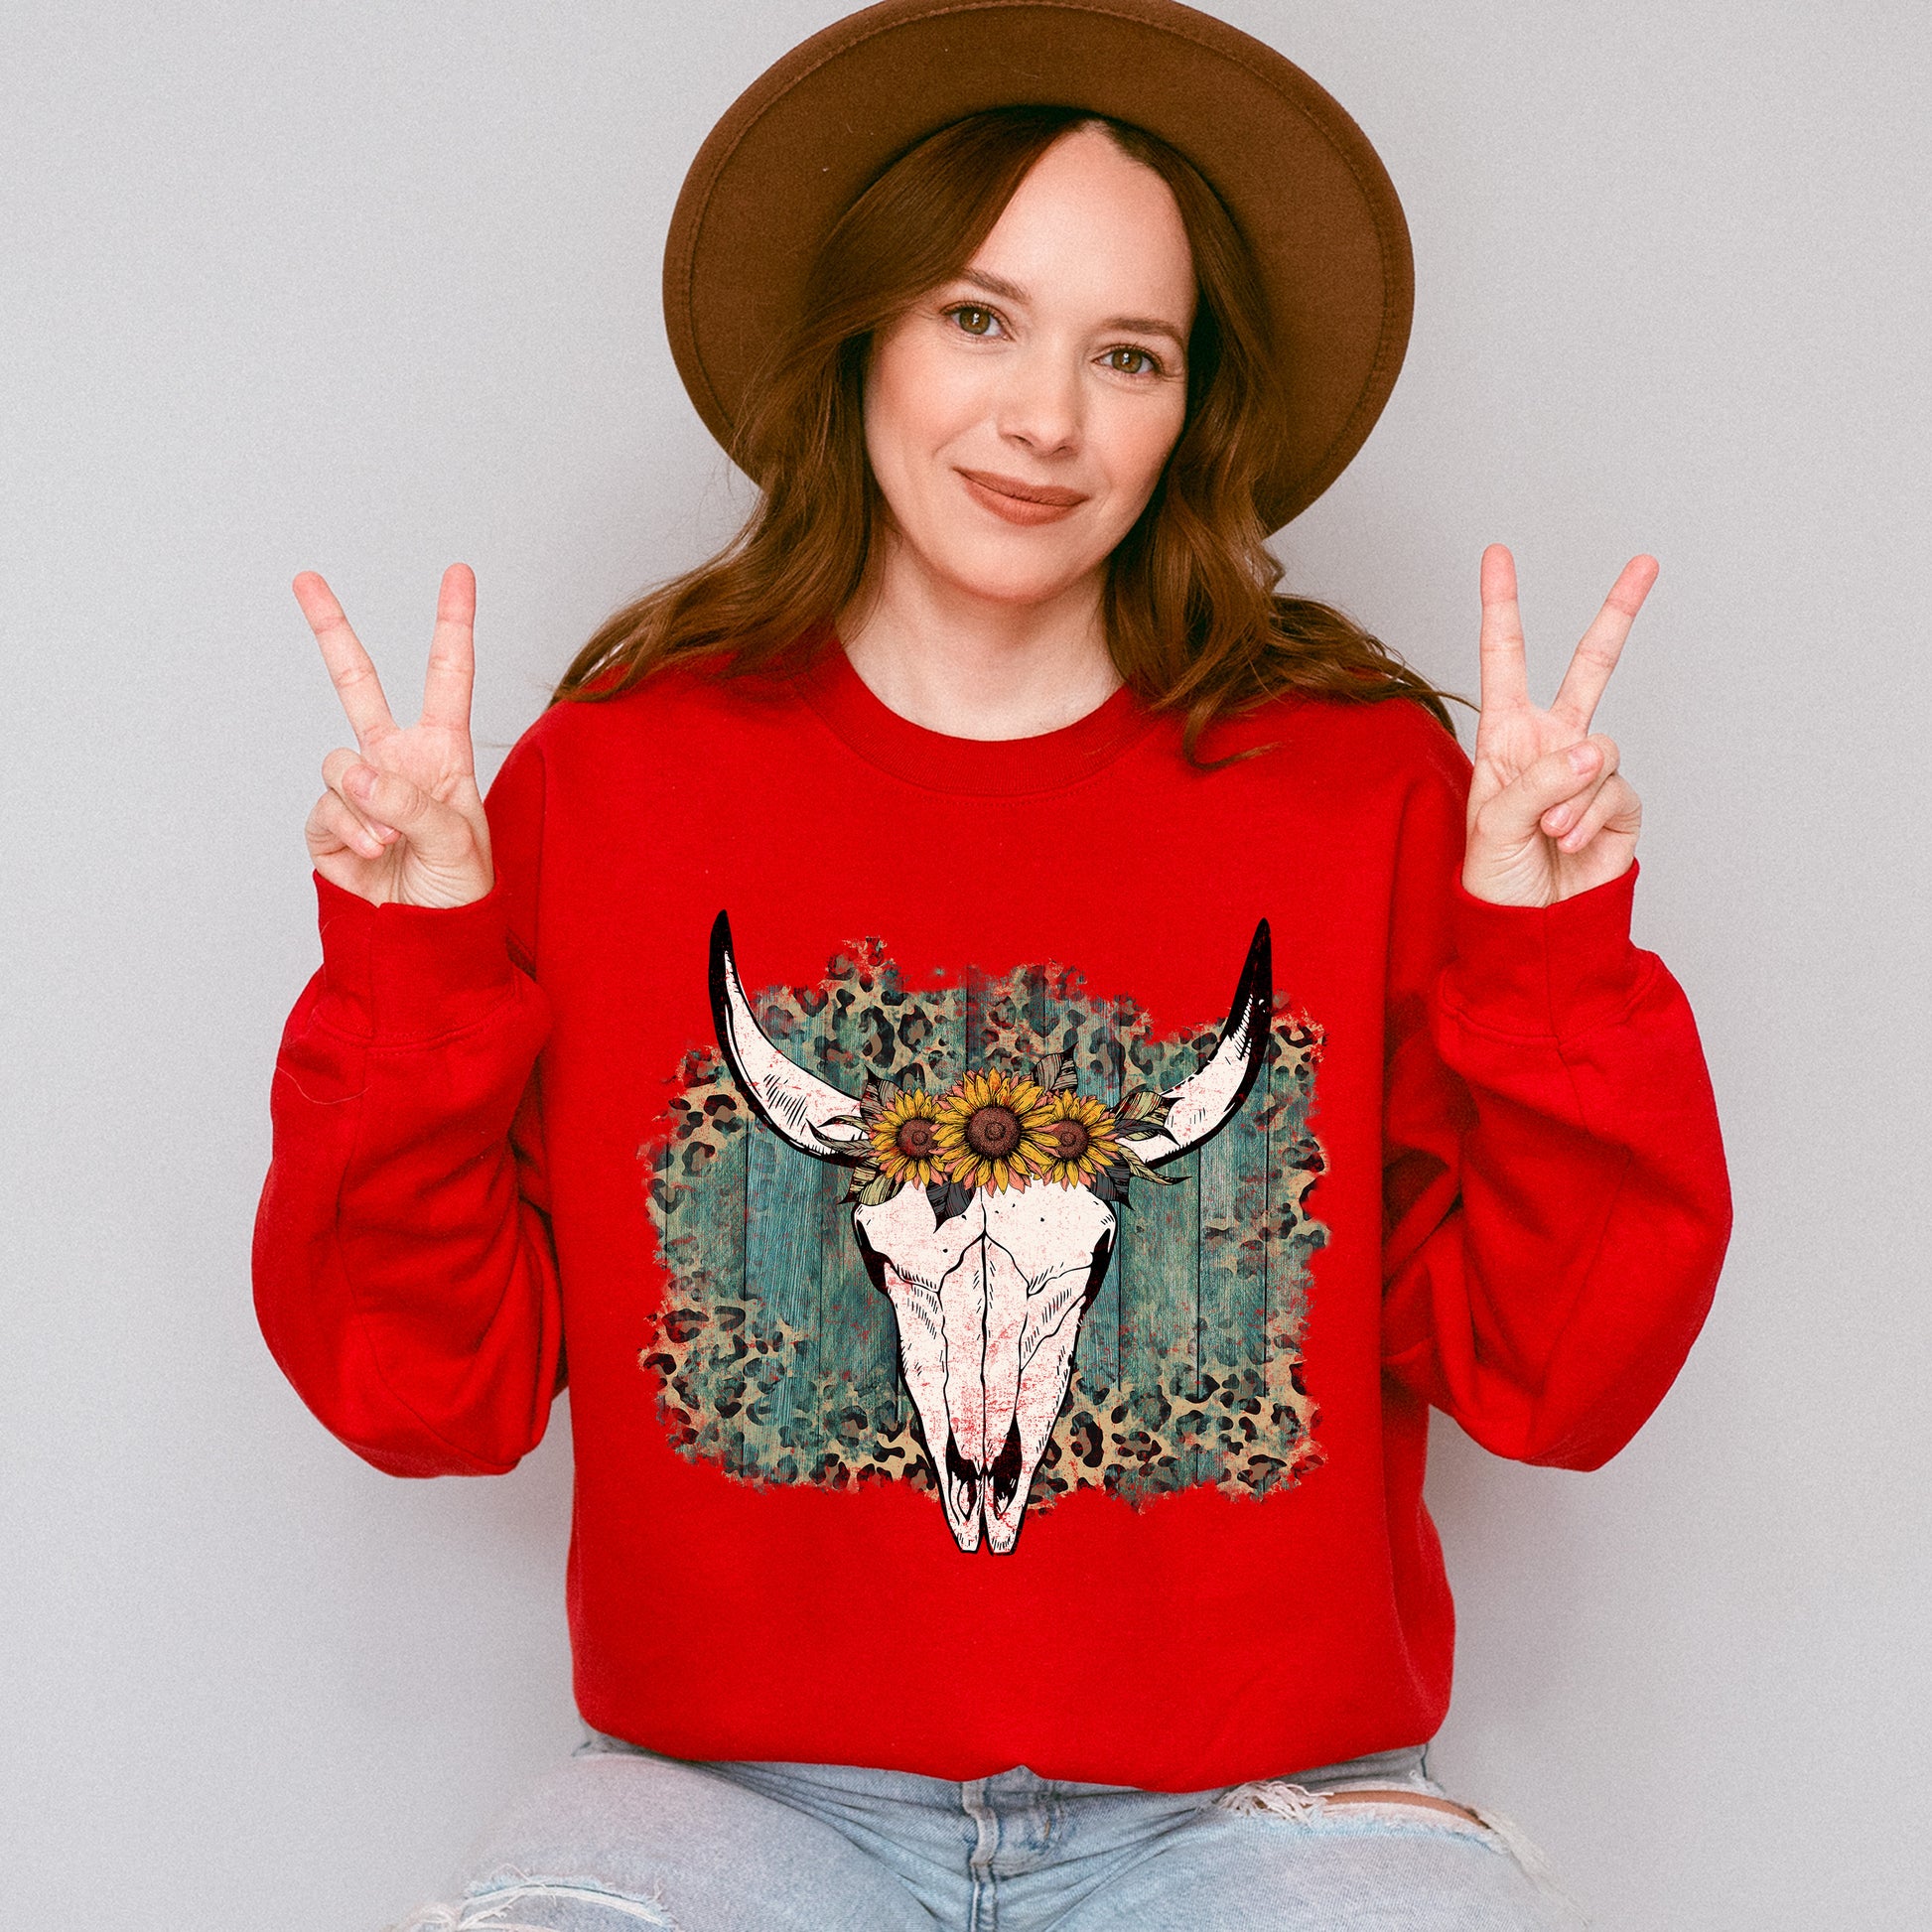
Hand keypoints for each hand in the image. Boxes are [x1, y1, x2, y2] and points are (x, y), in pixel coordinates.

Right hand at [294, 563, 493, 907]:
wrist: (425, 945)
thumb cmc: (459, 892)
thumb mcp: (459, 842)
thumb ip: (413, 802)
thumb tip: (357, 775)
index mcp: (443, 754)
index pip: (449, 677)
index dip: (452, 624)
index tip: (459, 572)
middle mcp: (397, 762)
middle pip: (357, 683)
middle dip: (331, 629)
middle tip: (305, 577)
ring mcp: (359, 792)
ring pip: (339, 763)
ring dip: (366, 804)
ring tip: (394, 841)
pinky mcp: (327, 825)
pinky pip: (325, 808)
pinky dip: (349, 830)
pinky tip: (375, 854)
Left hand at [1462, 544, 1652, 906]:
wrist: (1530, 930)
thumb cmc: (1495, 878)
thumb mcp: (1494, 824)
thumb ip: (1537, 781)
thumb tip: (1592, 751)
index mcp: (1506, 737)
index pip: (1504, 661)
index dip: (1501, 608)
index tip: (1497, 555)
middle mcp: (1550, 745)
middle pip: (1590, 668)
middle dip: (1617, 615)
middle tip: (1645, 563)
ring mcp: (1589, 774)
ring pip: (1599, 749)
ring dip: (1571, 794)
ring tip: (1547, 831)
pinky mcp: (1621, 804)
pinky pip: (1614, 790)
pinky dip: (1589, 817)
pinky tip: (1568, 842)